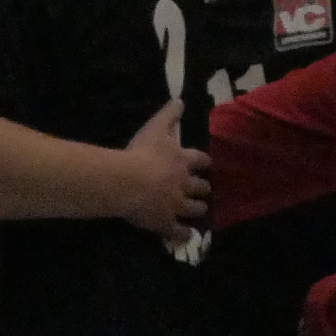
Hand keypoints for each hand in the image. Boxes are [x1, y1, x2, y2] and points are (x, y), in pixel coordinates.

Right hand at [116, 105, 208, 240]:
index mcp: (182, 161)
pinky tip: (185, 235)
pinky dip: (184, 234)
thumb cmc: (141, 152)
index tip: (205, 165)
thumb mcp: (155, 127)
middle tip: (204, 190)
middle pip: (201, 187)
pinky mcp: (167, 222)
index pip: (200, 161)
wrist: (129, 181)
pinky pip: (179, 232)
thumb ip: (169, 115)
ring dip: (198, 209)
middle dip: (203, 188)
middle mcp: (184, 184)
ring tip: (199, 211)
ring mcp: (177, 205)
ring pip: (195, 209)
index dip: (203, 163)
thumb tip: (181, 99)